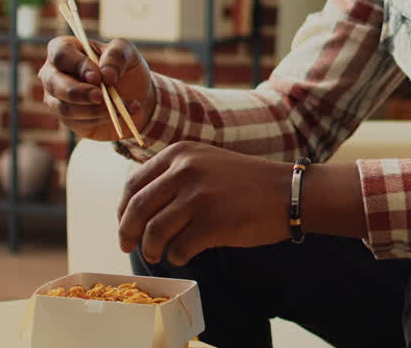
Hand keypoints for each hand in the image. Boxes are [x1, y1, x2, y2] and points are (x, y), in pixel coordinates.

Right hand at [39, 36, 156, 141]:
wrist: (135, 94)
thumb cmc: (123, 66)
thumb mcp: (127, 52)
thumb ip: (117, 56)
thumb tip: (106, 75)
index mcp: (65, 49)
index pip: (61, 53)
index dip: (78, 65)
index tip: (97, 77)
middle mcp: (53, 73)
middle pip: (54, 84)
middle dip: (78, 93)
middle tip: (101, 97)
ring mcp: (57, 98)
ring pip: (65, 108)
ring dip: (96, 110)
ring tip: (122, 106)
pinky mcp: (67, 118)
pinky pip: (78, 122)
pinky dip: (102, 119)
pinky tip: (121, 113)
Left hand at [117, 142, 292, 264]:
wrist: (287, 192)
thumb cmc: (245, 183)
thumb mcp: (205, 162)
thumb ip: (173, 175)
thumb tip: (135, 207)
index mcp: (178, 153)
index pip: (132, 185)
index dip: (122, 211)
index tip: (125, 226)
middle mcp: (184, 170)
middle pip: (136, 210)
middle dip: (127, 233)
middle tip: (128, 247)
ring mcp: (198, 196)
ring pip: (154, 233)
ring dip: (151, 249)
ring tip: (158, 255)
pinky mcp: (212, 223)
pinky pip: (178, 249)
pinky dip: (177, 257)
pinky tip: (185, 255)